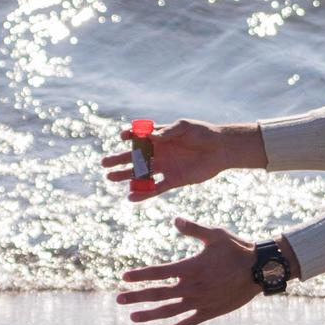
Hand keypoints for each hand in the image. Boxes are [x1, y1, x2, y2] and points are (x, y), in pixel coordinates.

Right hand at [101, 119, 257, 194]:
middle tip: (103, 163)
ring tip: (110, 178)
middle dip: (119, 160)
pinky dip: (143, 194)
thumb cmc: (203, 133)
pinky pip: (154, 188)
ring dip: (126, 176)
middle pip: (134, 157)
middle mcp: (159, 153)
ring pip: (141, 173)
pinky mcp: (173, 181)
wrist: (220, 150)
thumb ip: (168, 132)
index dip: (129, 136)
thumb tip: (151, 136)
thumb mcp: (185, 127)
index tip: (122, 136)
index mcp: (159, 137)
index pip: (139, 137)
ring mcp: (164, 167)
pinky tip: (131, 197)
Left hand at [116, 218, 259, 324]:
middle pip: (158, 294)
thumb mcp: (215, 235)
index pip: (158, 273)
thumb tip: (175, 220)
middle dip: (136, 297)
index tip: (124, 277)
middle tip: (118, 299)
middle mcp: (191, 287)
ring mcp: (200, 302)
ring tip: (133, 317)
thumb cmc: (236, 249)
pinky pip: (188, 323)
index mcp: (190, 268)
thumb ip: (193, 229)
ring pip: (169, 311)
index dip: (140, 275)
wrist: (259, 270)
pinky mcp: (209, 312)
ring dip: (150, 315)